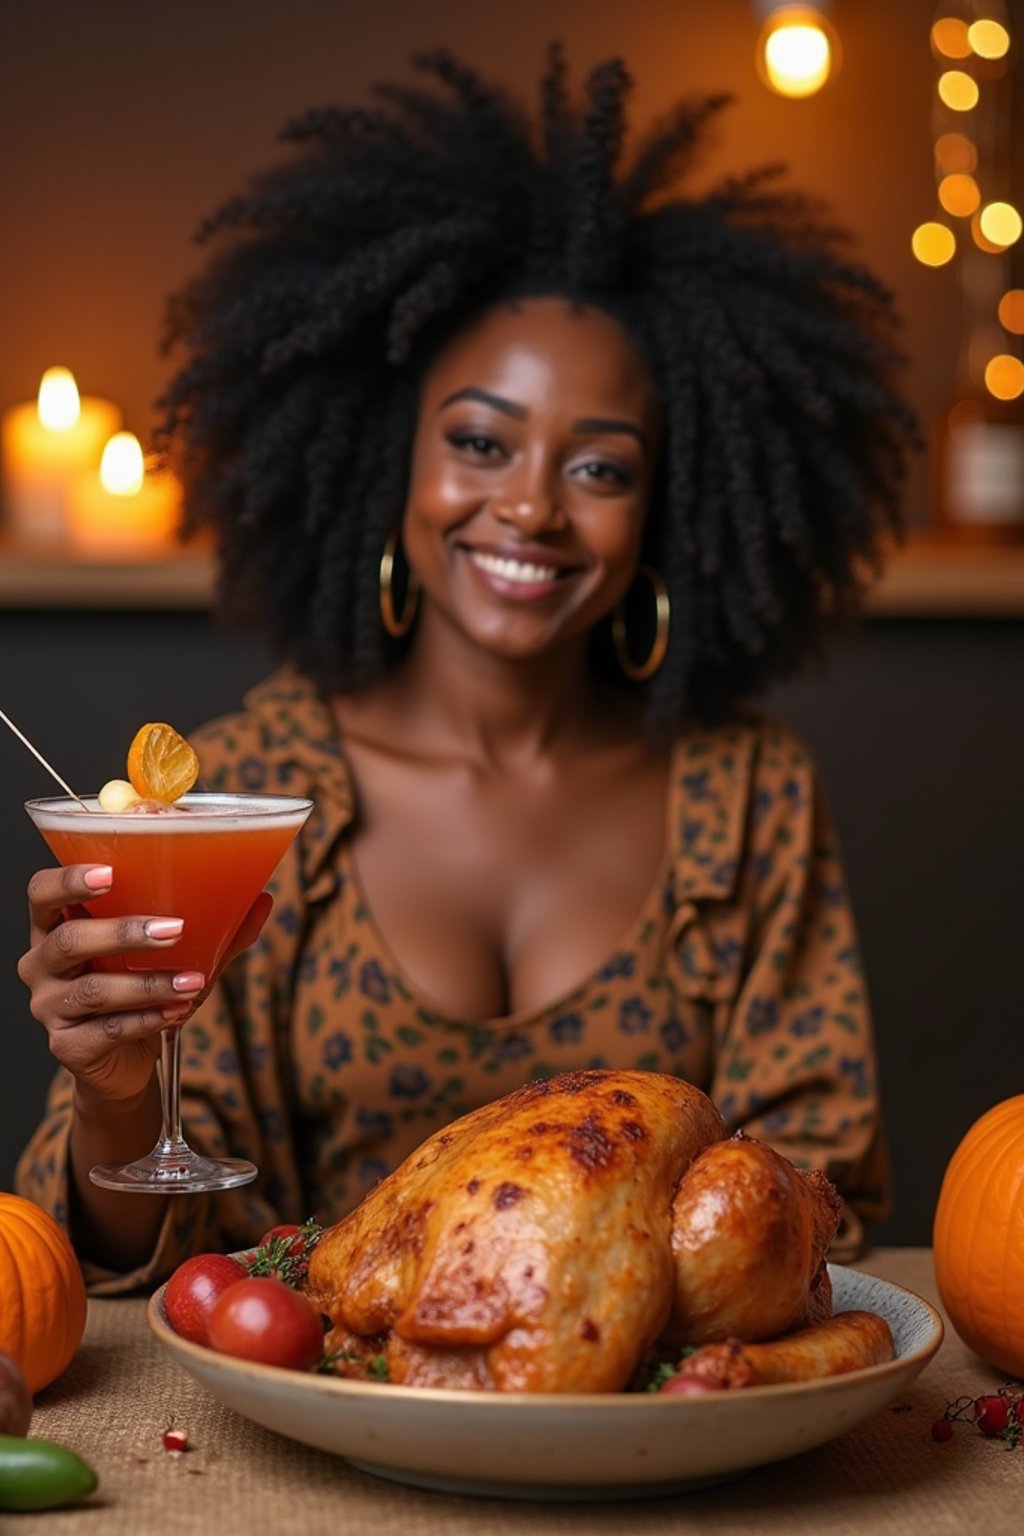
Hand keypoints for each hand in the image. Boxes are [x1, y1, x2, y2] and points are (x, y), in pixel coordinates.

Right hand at [17, 866, 270, 1105]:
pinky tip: (178, 1011)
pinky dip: (149, 1019)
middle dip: (123, 932)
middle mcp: (41, 963)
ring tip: (192, 982)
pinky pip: (108, 1029)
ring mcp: (49, 1007)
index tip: (111, 873)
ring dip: (148, 983)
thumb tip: (261, 898)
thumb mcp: (175, 954)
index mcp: (57, 925)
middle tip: (175, 929)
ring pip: (93, 991)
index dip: (69, 880)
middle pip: (69, 940)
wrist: (124, 1061)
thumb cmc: (139, 990)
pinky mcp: (67, 1046)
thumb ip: (214, 928)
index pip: (42, 892)